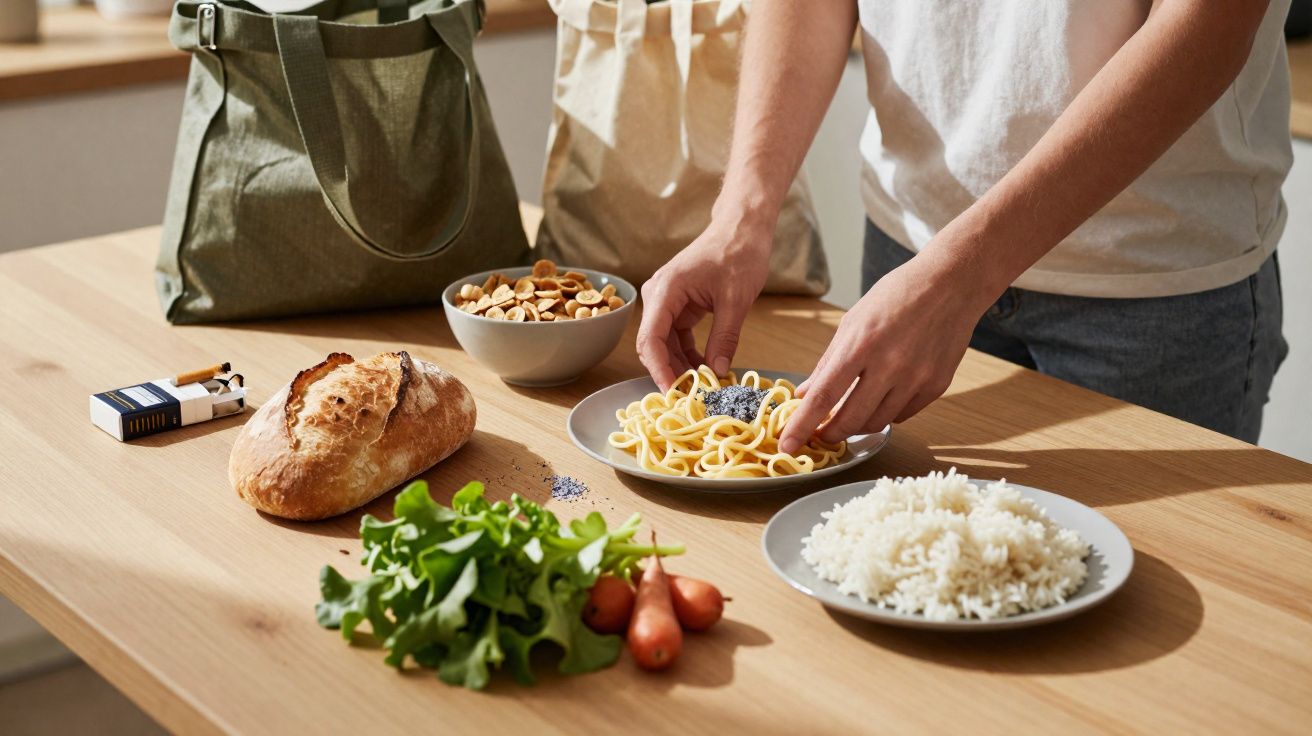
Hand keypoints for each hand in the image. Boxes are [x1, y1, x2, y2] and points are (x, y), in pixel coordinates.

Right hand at [637, 217, 772, 389]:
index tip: (674, 393)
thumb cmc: (739, 254)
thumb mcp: (736, 300)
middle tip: (691, 398)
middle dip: (669, 372)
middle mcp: (658, 296)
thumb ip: (725, 338)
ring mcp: (666, 301)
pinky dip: (688, 355)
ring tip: (702, 387)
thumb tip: (717, 373)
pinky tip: (705, 369)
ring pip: (664, 344)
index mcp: (666, 290)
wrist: (741, 229)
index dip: (659, 369)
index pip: (650, 338)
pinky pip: (676, 337)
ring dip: (680, 366)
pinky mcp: (678, 306)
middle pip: (652, 345)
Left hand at [778, 253, 983, 453]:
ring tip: (849, 415)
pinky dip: (886, 414)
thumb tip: (805, 394)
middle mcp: (890, 365)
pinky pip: (903, 415)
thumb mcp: (853, 321)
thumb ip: (828, 362)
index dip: (803, 425)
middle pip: (851, 419)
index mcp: (862, 344)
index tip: (788, 443)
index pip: (824, 396)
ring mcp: (916, 378)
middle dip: (829, 434)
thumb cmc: (897, 295)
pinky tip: (880, 400)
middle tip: (819, 434)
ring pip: (878, 423)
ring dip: (857, 426)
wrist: (951, 284)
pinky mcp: (937, 386)